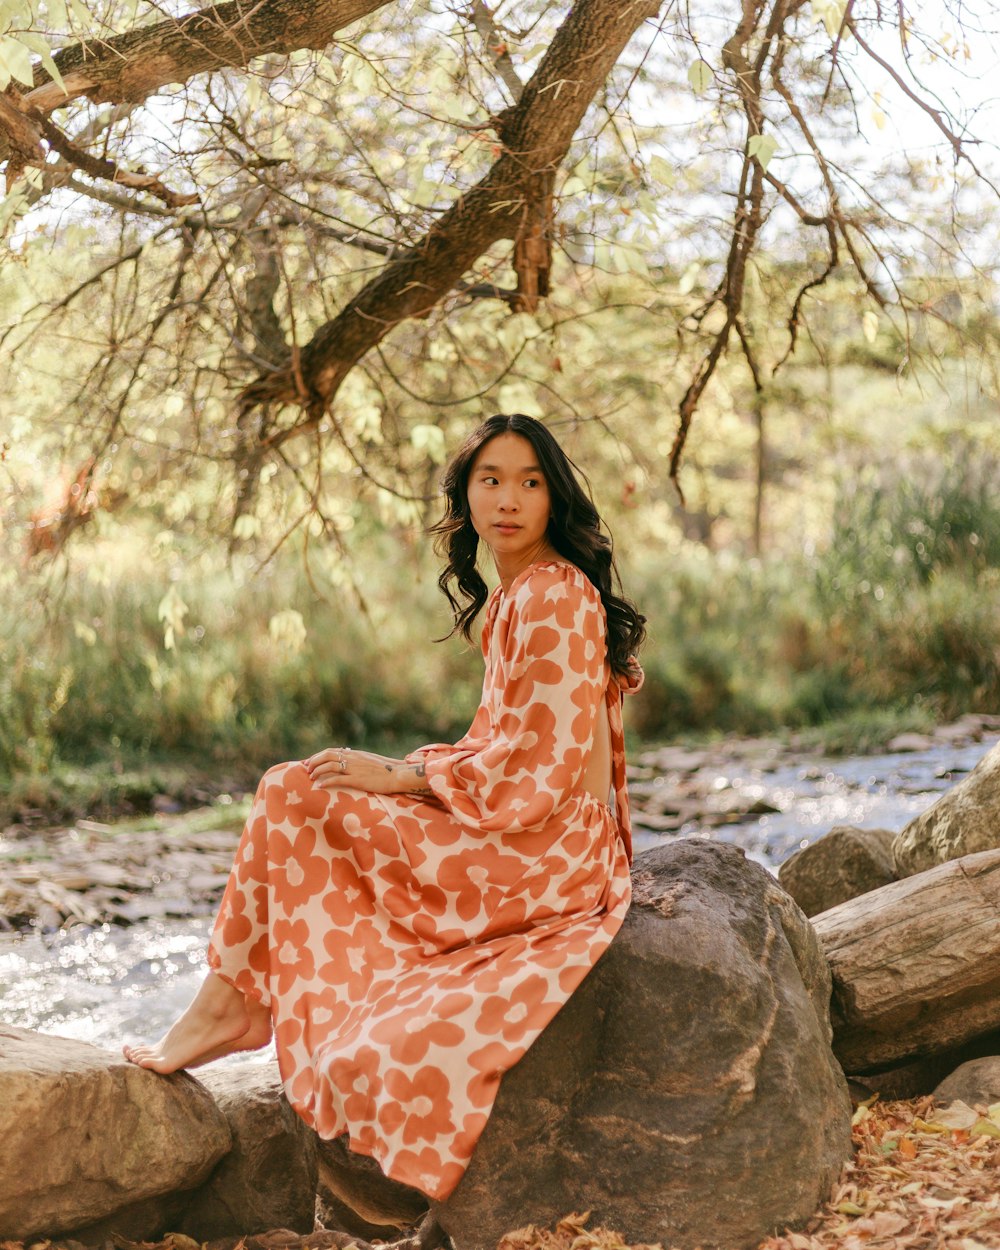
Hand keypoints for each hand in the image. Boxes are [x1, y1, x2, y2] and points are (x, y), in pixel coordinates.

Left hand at [304, 748, 431, 795]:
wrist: (397, 774)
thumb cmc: (385, 769)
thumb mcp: (369, 760)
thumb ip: (357, 760)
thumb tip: (348, 760)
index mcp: (354, 753)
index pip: (331, 751)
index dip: (318, 756)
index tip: (309, 762)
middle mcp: (352, 758)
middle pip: (327, 756)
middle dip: (313, 762)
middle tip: (305, 769)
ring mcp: (354, 768)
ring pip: (329, 766)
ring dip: (317, 771)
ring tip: (311, 778)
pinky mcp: (357, 779)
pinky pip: (338, 779)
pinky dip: (327, 781)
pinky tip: (320, 786)